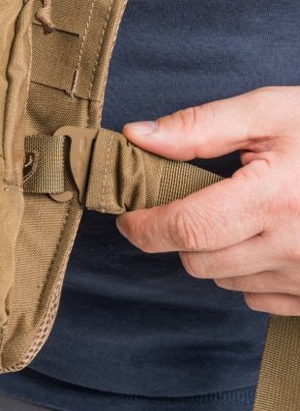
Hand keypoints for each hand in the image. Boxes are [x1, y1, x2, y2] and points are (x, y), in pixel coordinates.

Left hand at [116, 86, 299, 315]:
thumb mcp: (271, 113)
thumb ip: (200, 126)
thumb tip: (138, 137)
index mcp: (274, 198)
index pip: (185, 227)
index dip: (144, 225)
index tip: (128, 214)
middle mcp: (292, 246)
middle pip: (196, 259)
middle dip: (176, 234)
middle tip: (184, 204)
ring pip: (222, 279)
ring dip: (211, 251)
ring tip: (235, 215)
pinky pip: (255, 297)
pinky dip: (244, 272)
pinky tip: (263, 240)